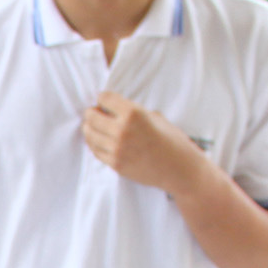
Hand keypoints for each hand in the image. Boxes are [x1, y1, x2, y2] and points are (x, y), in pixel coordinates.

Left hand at [82, 93, 207, 195]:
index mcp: (133, 113)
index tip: (103, 100)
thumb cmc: (171, 140)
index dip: (102, 98)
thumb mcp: (155, 117)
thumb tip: (114, 110)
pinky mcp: (115, 164)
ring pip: (90, 134)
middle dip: (91, 113)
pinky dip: (94, 143)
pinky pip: (96, 151)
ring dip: (89, 128)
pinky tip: (98, 140)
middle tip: (94, 113)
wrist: (179, 169)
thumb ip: (134, 112)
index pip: (104, 98)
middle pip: (92, 117)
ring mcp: (116, 149)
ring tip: (92, 126)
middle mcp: (122, 130)